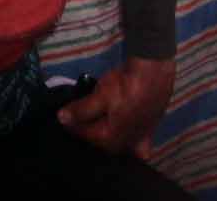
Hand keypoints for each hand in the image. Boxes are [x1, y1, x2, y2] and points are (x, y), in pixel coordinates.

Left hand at [59, 56, 174, 157]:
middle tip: (78, 114)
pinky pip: (134, 139)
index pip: (85, 134)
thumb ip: (81, 110)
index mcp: (112, 139)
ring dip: (105, 131)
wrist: (154, 72)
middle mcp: (126, 145)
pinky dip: (126, 136)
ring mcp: (140, 139)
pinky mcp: (149, 129)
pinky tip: (122, 128)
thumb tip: (61, 119)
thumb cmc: (126, 86)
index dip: (72, 124)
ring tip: (97, 115)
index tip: (63, 115)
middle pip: (101, 140)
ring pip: (116, 140)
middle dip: (89, 129)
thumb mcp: (100, 96)